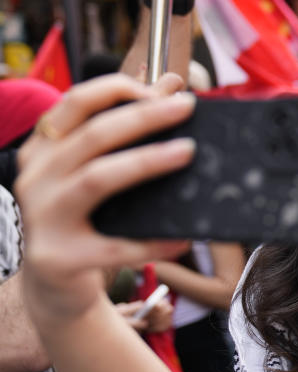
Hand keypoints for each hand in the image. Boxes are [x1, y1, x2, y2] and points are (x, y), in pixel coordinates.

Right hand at [15, 73, 194, 325]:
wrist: (53, 288)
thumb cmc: (85, 220)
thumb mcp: (98, 171)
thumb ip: (129, 129)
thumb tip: (171, 84)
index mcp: (43, 149)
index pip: (76, 102)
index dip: (121, 89)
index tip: (166, 90)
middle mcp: (36, 177)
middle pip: (93, 135)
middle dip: (144, 117)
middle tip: (187, 108)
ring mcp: (43, 217)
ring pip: (98, 179)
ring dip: (147, 162)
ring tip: (188, 152)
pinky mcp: (59, 258)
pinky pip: (115, 246)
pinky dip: (153, 241)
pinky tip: (184, 236)